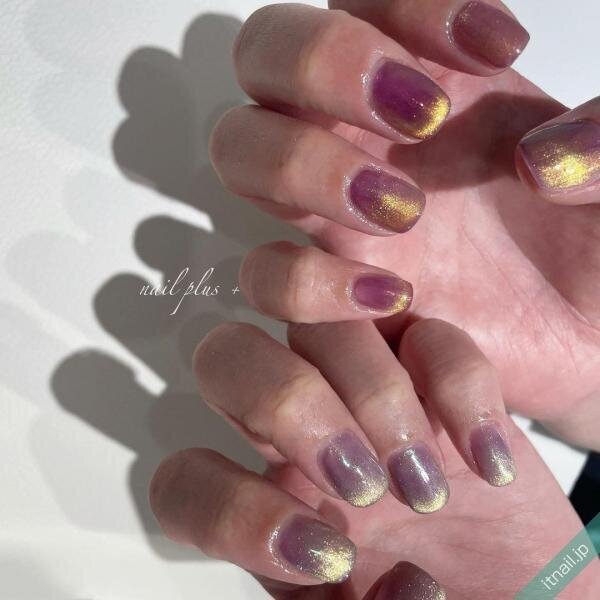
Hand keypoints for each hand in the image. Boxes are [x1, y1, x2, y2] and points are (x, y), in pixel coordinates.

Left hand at [150, 319, 599, 597]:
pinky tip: (481, 457)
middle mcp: (296, 432)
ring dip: (375, 396)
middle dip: (289, 405)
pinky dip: (459, 387)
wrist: (514, 583)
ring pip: (319, 327)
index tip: (326, 556)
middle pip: (226, 359)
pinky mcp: (433, 368)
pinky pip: (430, 336)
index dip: (235, 515)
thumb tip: (398, 582)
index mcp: (263, 502)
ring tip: (424, 479)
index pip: (187, 484)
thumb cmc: (430, 597)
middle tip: (363, 482)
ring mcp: (361, 387)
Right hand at [209, 1, 599, 448]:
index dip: (407, 7)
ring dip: (299, 164)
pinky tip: (394, 293)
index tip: (495, 52)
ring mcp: (334, 218)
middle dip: (319, 67)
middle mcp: (362, 142)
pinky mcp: (328, 295)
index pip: (361, 2)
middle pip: (263, 56)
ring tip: (404, 210)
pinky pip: (265, 276)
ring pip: (239, 150)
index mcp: (428, 88)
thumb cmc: (596, 250)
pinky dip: (309, 281)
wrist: (583, 338)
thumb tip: (535, 160)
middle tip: (421, 118)